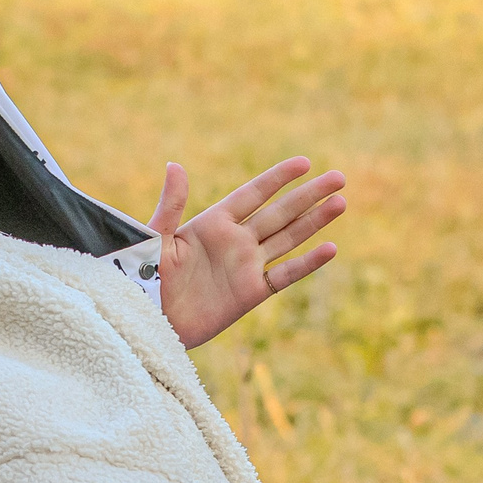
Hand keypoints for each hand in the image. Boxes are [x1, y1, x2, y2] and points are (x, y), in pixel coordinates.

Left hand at [149, 158, 344, 348]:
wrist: (145, 319)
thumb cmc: (141, 277)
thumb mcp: (154, 237)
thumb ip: (171, 205)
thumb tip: (176, 165)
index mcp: (212, 223)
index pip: (253, 194)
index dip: (278, 178)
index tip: (304, 163)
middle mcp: (234, 241)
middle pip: (279, 212)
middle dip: (308, 195)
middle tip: (339, 177)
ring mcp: (245, 266)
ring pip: (288, 238)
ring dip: (314, 221)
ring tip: (341, 202)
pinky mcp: (250, 293)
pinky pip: (284, 275)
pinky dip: (307, 264)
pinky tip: (330, 248)